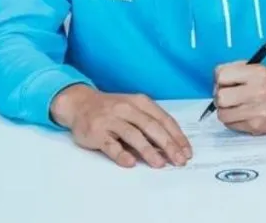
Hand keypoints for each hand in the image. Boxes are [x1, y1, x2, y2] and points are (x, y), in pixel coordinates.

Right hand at [50, 85, 191, 168]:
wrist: (79, 103)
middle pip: (152, 127)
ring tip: (160, 164)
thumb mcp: (133, 109)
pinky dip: (121, 154)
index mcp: (140, 102)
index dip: (177, 136)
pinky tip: (130, 162)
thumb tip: (169, 148)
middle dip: (168, 145)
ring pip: (133, 134)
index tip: (186, 152)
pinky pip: (110, 144)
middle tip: (179, 160)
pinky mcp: (96, 131)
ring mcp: (111, 119)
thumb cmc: (111, 109)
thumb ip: (149, 125)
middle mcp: (127, 108)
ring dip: (148, 150)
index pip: (164, 119)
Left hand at [212, 62, 265, 134]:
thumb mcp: (258, 69)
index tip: (224, 81)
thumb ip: (236, 71)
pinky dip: (232, 120)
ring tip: (233, 106)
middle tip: (226, 96)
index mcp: (257, 73)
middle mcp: (258, 92)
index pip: (222, 75)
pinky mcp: (256, 126)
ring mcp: (257, 111)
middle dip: (220, 96)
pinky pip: (231, 124)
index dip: (219, 79)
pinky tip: (241, 114)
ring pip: (223, 114)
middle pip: (220, 97)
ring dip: (224, 110)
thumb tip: (215, 82)